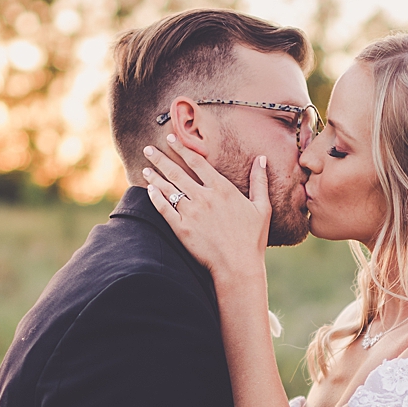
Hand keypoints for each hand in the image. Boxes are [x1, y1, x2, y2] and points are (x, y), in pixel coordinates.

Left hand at [143, 135, 268, 283]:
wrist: (238, 267)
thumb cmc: (252, 239)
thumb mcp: (262, 207)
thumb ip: (259, 181)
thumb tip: (261, 159)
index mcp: (222, 189)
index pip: (197, 162)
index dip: (182, 149)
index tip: (171, 139)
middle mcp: (204, 197)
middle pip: (177, 173)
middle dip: (160, 159)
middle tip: (148, 149)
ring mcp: (191, 214)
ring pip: (168, 189)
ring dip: (155, 177)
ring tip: (145, 169)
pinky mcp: (182, 229)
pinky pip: (164, 209)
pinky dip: (155, 198)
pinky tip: (149, 191)